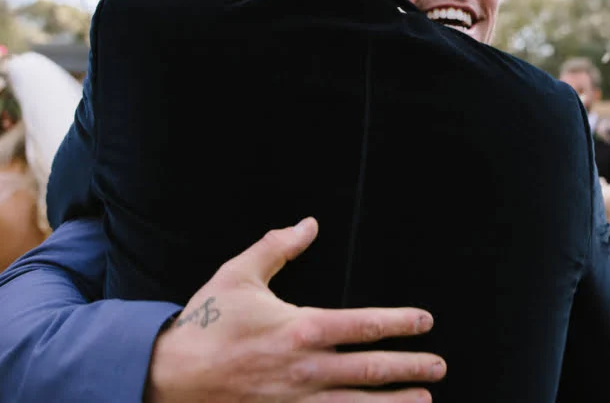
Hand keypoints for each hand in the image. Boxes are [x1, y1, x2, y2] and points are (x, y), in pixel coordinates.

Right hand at [146, 217, 445, 402]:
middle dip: (410, 367)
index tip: (425, 321)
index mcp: (301, 327)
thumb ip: (277, 247)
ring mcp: (296, 401)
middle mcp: (306, 368)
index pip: (364, 325)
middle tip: (440, 366)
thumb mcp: (239, 273)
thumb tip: (309, 223)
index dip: (400, 322)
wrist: (170, 376)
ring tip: (425, 402)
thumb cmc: (206, 322)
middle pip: (370, 368)